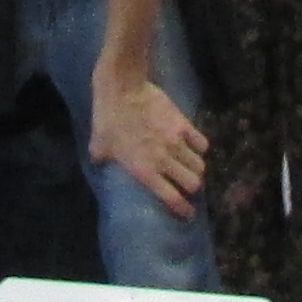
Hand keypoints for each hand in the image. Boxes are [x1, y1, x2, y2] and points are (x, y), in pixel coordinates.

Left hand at [90, 71, 208, 218]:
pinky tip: (195, 146)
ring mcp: (177, 142)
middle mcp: (165, 160)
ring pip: (199, 165)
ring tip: (192, 167)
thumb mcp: (98, 144)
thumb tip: (99, 160)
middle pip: (192, 183)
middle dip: (192, 187)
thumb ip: (102, 157)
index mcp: (144, 170)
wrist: (123, 89)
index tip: (187, 213)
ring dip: (196, 169)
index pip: (171, 198)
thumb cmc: (108, 118)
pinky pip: (202, 142)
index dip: (182, 209)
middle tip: (187, 185)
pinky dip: (201, 148)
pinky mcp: (184, 124)